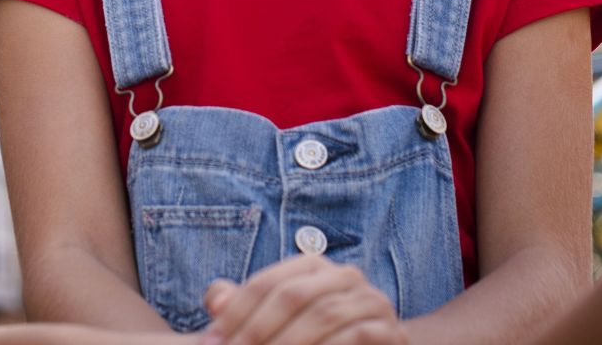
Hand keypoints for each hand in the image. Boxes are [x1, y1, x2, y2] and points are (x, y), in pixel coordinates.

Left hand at [199, 254, 405, 344]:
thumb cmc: (309, 339)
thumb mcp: (273, 321)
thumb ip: (243, 307)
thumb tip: (216, 299)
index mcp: (313, 265)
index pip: (265, 284)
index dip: (235, 314)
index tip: (210, 343)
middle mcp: (345, 276)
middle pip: (292, 295)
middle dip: (257, 330)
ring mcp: (372, 301)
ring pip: (322, 315)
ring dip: (287, 343)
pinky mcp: (391, 331)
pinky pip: (356, 336)